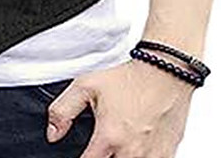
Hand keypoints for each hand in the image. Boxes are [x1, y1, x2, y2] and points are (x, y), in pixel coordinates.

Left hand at [45, 58, 194, 156]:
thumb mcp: (86, 85)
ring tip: (117, 144)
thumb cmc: (128, 78)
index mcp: (110, 137)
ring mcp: (152, 157)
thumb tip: (52, 135)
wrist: (164, 72)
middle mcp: (132, 152)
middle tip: (102, 146)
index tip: (85, 151)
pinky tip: (135, 145)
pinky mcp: (168, 155)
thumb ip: (63, 111)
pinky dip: (141, 156)